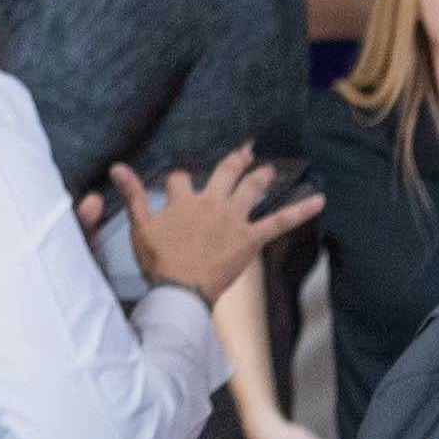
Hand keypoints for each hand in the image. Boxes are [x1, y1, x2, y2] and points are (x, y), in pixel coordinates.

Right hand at [115, 148, 322, 304]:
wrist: (181, 289)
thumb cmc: (159, 261)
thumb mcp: (140, 228)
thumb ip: (133, 196)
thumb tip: (118, 167)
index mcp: (184, 200)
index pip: (181, 178)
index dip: (180, 178)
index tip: (179, 181)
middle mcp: (212, 202)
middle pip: (225, 173)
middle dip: (235, 160)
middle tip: (245, 150)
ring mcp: (234, 219)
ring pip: (252, 189)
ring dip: (262, 176)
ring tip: (269, 168)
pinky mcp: (251, 238)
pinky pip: (280, 221)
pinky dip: (301, 210)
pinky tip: (320, 199)